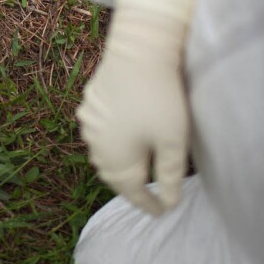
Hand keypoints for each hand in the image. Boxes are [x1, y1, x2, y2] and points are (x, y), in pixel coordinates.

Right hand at [76, 0, 194, 215]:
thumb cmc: (159, 98)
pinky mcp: (90, 103)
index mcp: (116, 160)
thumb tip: (170, 203)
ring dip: (118, 161)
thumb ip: (171, 175)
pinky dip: (112, 138)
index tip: (163, 212)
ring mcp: (89, 123)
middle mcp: (96, 145)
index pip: (133, 192)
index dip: (149, 204)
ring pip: (103, 151)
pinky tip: (122, 132)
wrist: (138, 50)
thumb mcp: (173, 141)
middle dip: (130, 185)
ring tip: (134, 165)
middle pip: (113, 173)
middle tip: (147, 193)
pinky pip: (99, 130)